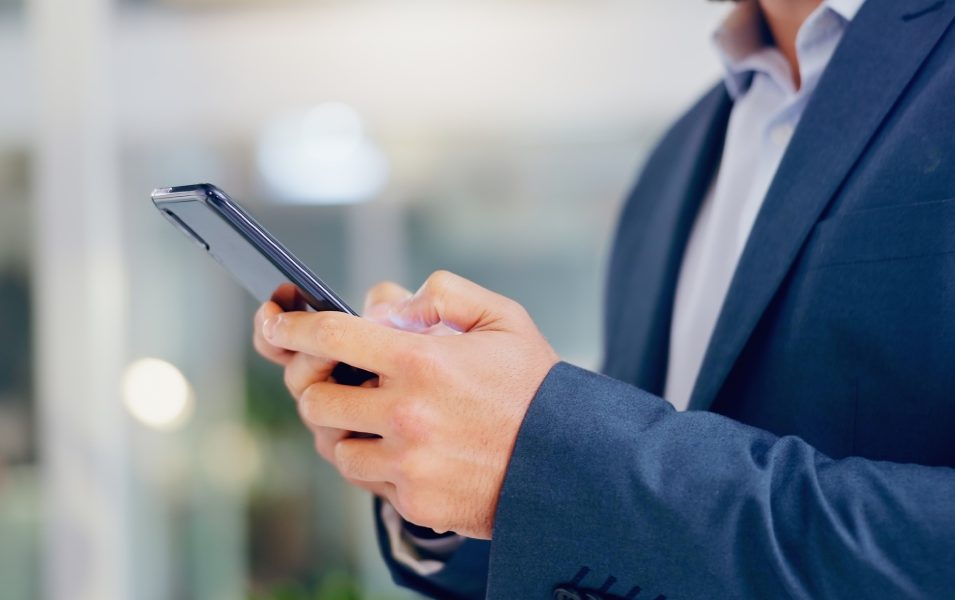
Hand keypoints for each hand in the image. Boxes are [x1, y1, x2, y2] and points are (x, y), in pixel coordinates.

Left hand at [261, 271, 559, 538]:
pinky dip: (372, 461)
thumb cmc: (534, 386)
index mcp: (423, 360)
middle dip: (315, 384)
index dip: (292, 327)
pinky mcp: (414, 501)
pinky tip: (401, 447)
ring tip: (372, 415)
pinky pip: (366, 480)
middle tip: (333, 378)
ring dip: (343, 427)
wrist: (572, 463)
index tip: (275, 324)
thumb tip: (385, 304)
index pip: (332, 336)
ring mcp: (408, 463)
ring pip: (334, 445)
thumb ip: (442, 293)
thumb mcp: (502, 317)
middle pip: (316, 399)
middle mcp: (408, 413)